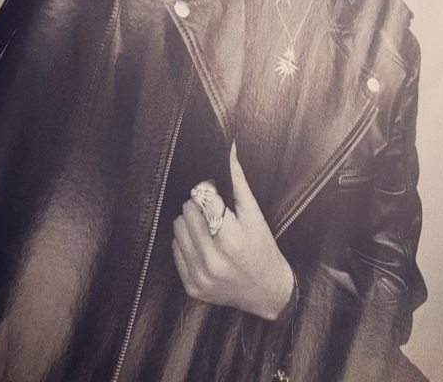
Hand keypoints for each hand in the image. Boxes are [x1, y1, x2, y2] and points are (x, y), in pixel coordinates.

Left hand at [172, 142, 293, 319]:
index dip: (209, 191)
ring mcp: (200, 274)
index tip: (216, 193)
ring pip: (178, 229)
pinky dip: (187, 243)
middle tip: (212, 211)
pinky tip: (203, 244)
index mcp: (230, 237)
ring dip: (190, 223)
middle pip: (187, 212)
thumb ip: (239, 181)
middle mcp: (212, 258)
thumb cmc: (262, 247)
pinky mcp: (192, 286)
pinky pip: (176, 250)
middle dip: (198, 206)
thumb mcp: (255, 214)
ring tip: (207, 227)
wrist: (266, 291)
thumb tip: (231, 150)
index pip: (203, 198)